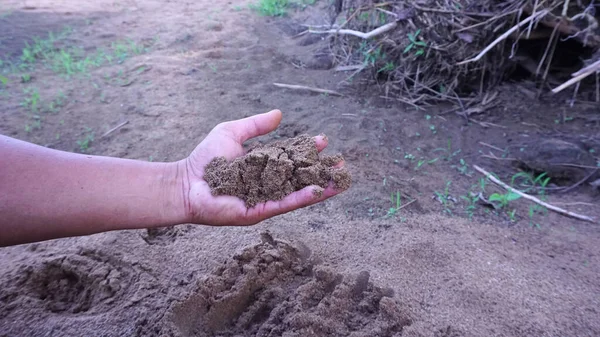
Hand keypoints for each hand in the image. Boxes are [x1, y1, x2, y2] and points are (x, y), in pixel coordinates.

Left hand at [179, 109, 345, 225]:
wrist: (186, 183)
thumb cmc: (205, 159)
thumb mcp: (233, 133)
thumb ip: (256, 126)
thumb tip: (279, 114)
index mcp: (262, 166)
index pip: (291, 157)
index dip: (307, 150)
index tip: (323, 141)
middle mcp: (266, 184)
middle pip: (300, 177)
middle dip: (321, 170)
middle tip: (342, 163)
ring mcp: (264, 199)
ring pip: (297, 193)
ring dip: (320, 187)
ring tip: (341, 181)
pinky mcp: (259, 212)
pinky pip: (284, 204)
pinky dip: (302, 198)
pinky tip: (319, 191)